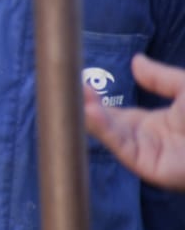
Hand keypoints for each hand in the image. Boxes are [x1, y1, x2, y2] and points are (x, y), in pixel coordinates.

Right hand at [86, 54, 184, 189]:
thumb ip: (161, 77)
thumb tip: (136, 61)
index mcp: (153, 125)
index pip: (115, 114)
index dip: (97, 101)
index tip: (80, 84)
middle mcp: (146, 141)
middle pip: (108, 125)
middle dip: (88, 108)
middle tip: (69, 88)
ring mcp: (147, 155)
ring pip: (111, 136)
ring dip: (92, 118)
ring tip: (78, 98)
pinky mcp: (150, 167)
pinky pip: (122, 148)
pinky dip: (104, 131)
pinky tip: (92, 114)